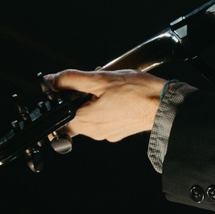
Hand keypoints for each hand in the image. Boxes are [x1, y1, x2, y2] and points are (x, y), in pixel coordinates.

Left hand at [47, 70, 165, 141]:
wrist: (164, 105)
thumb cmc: (136, 92)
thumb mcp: (100, 79)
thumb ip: (72, 79)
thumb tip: (51, 79)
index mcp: (86, 121)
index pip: (58, 120)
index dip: (58, 104)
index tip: (64, 93)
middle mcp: (95, 132)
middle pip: (74, 118)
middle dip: (78, 102)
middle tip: (92, 88)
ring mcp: (107, 134)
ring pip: (90, 119)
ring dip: (93, 104)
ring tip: (109, 90)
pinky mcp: (119, 132)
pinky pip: (104, 121)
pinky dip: (106, 110)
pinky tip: (118, 98)